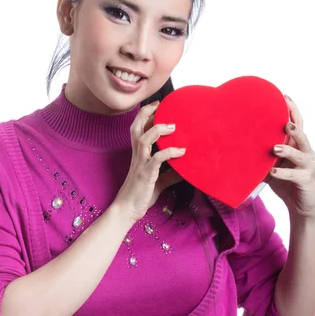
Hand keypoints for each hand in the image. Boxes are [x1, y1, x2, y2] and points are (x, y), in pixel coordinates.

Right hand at [113, 101, 184, 223]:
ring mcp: (140, 163)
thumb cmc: (141, 195)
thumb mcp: (159, 182)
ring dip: (158, 130)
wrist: (128, 210)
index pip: (139, 129)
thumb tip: (186, 169)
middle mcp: (137, 155)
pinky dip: (169, 152)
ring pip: (144, 139)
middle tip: (159, 105)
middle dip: (146, 113)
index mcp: (138, 154)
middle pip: (136, 128)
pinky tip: (181, 151)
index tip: (158, 106)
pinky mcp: (146, 174)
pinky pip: (156, 158)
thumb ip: (171, 174)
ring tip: (173, 126)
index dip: (146, 115)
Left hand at [265, 95, 314, 219]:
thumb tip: (235, 143)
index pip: (296, 123)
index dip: (291, 110)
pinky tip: (272, 172)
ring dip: (288, 150)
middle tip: (284, 121)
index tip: (283, 97)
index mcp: (296, 144)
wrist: (300, 205)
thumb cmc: (284, 181)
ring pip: (300, 153)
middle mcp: (305, 151)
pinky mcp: (306, 180)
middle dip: (293, 125)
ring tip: (275, 148)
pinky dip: (283, 172)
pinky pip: (294, 175)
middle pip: (301, 134)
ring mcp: (307, 165)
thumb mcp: (271, 164)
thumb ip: (261, 153)